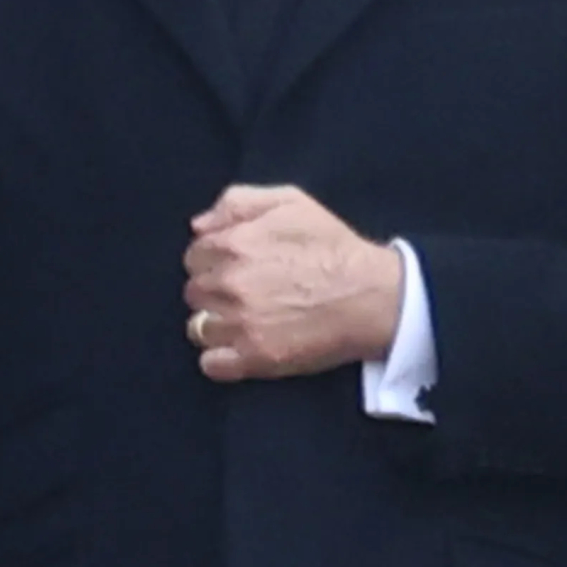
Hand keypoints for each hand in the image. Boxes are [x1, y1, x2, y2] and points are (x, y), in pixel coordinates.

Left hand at [184, 184, 403, 381]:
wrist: (372, 296)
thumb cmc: (335, 247)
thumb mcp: (292, 202)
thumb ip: (238, 202)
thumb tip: (198, 225)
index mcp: (234, 244)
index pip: (194, 256)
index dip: (214, 261)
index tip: (237, 267)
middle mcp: (229, 284)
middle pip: (194, 292)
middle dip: (214, 291)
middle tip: (247, 292)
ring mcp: (239, 324)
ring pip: (198, 327)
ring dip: (218, 323)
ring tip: (249, 320)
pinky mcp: (254, 358)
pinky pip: (210, 363)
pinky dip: (220, 358)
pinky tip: (243, 347)